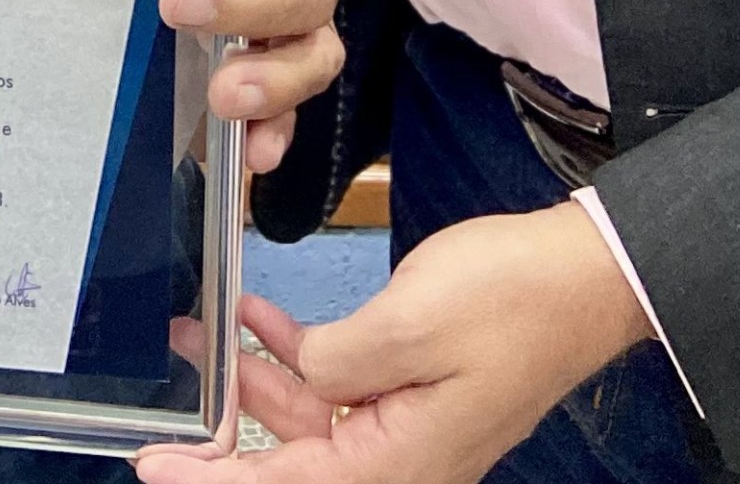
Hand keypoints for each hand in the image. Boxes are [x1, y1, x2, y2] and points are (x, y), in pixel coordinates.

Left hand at [132, 207, 643, 483]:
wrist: (584, 276)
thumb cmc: (515, 300)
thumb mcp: (408, 324)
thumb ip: (334, 361)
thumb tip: (297, 374)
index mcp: (403, 459)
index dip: (216, 482)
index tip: (155, 469)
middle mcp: (405, 458)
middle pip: (293, 463)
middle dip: (225, 427)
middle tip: (168, 393)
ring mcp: (410, 427)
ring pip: (309, 420)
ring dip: (256, 378)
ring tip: (203, 329)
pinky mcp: (414, 394)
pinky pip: (339, 388)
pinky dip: (298, 354)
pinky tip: (260, 319)